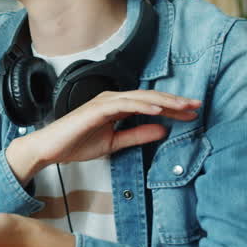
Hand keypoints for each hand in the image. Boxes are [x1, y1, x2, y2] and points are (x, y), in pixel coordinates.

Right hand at [7, 90, 199, 183]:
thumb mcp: (114, 143)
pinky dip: (143, 106)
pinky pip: (124, 104)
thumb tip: (163, 130)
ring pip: (141, 98)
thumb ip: (138, 135)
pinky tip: (159, 111)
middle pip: (150, 98)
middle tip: (196, 106)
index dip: (172, 108)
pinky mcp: (97, 108)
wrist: (50, 149)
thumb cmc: (76, 144)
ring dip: (164, 102)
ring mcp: (104, 102)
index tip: (192, 113)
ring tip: (183, 107)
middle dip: (174, 102)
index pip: (150, 105)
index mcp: (116, 107)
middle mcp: (112, 100)